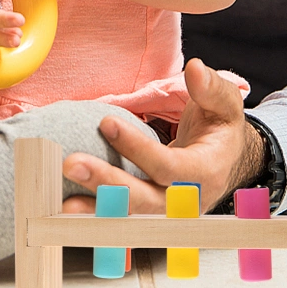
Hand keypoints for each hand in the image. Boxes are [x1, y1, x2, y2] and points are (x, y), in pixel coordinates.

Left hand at [61, 58, 264, 213]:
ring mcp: (165, 214)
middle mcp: (185, 202)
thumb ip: (210, 88)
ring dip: (94, 209)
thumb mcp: (224, 106)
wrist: (226, 163)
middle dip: (107, 185)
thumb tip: (194, 69)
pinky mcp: (148, 216)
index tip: (106, 122)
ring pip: (129, 216)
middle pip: (144, 200)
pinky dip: (93, 216)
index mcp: (204, 174)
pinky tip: (63, 209)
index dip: (138, 148)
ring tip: (60, 202)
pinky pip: (119, 219)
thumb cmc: (220, 130)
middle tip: (71, 164)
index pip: (168, 167)